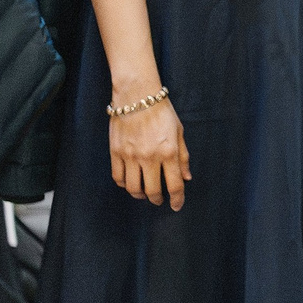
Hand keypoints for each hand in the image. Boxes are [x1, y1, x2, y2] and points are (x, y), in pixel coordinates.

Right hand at [109, 94, 190, 209]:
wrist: (137, 96)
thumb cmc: (162, 112)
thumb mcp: (179, 132)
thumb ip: (183, 156)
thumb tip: (186, 177)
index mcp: (168, 151)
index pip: (174, 185)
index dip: (177, 199)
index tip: (177, 206)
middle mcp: (149, 157)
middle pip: (152, 191)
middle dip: (157, 199)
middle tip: (159, 200)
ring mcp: (131, 156)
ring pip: (133, 188)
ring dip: (140, 195)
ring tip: (145, 194)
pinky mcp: (116, 153)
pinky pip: (119, 178)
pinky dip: (125, 185)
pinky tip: (130, 183)